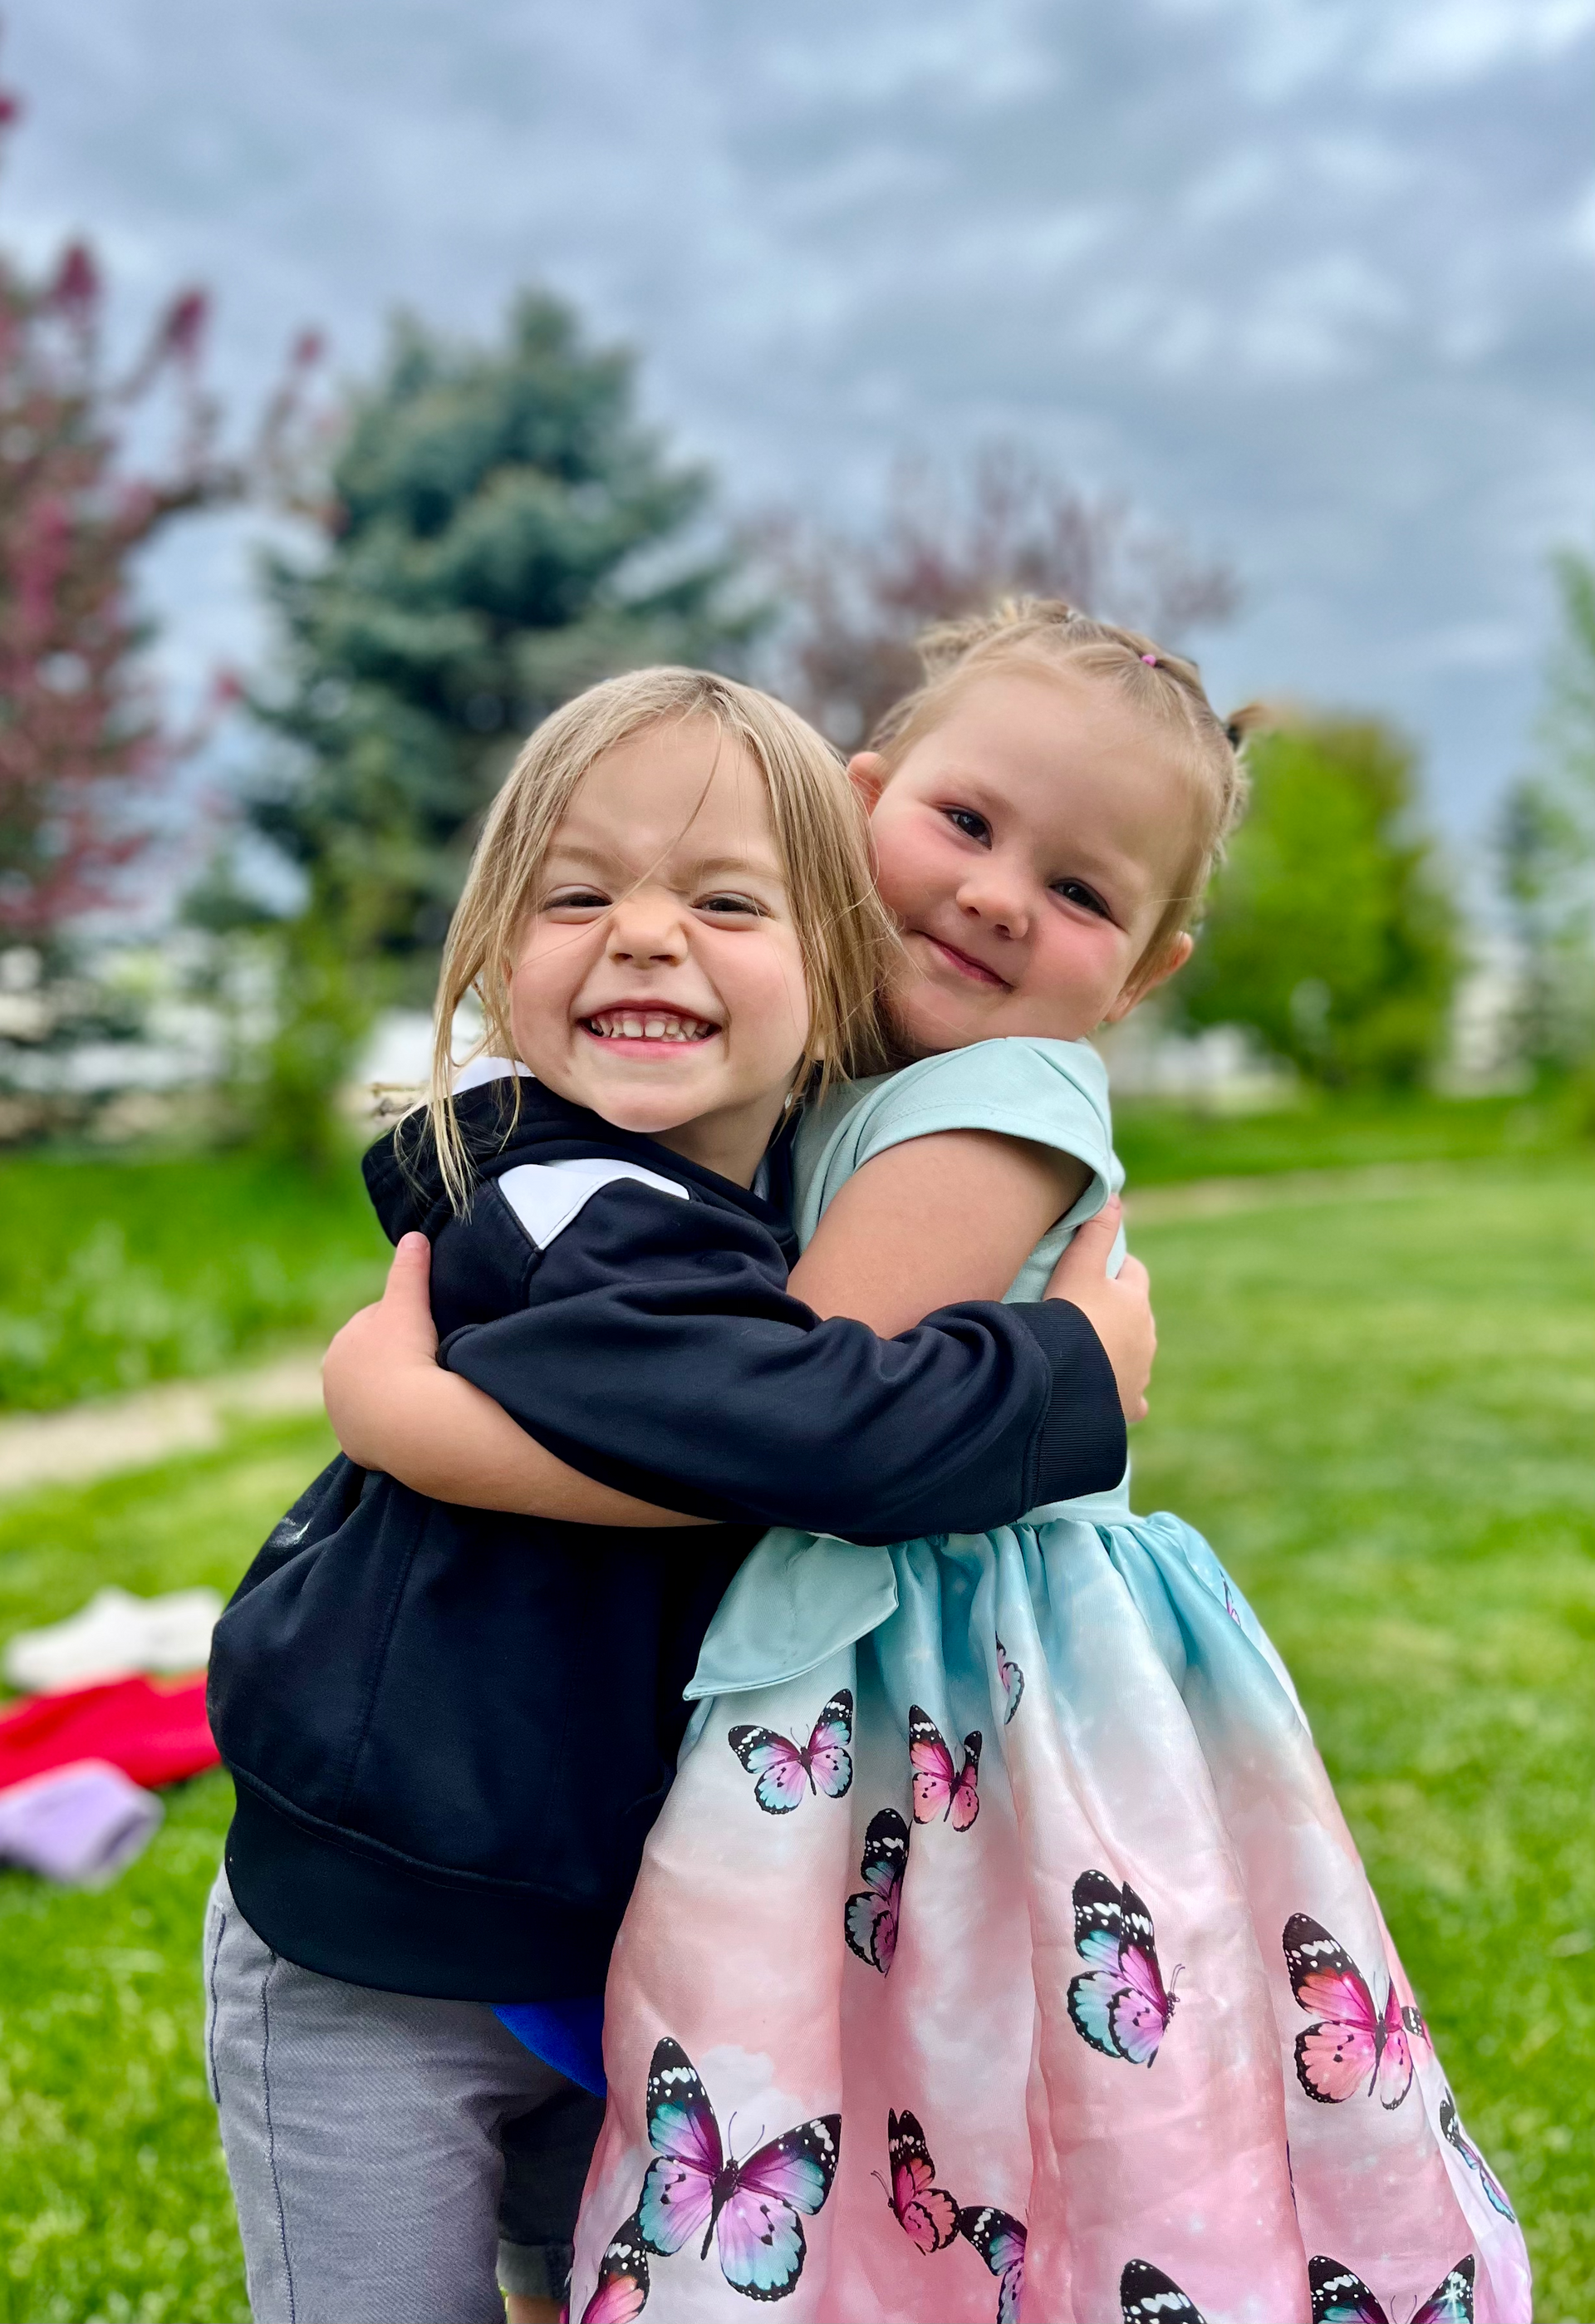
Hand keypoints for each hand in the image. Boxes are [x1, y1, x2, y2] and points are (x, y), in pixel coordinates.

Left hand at [322, 1233, 440, 1465]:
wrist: (408, 1425)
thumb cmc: (405, 1357)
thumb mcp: (409, 1305)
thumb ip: (409, 1270)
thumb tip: (415, 1235)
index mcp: (339, 1345)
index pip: (377, 1324)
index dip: (406, 1323)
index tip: (430, 1330)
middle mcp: (333, 1382)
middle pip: (373, 1361)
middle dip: (396, 1358)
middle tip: (432, 1360)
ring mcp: (344, 1418)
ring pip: (375, 1396)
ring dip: (396, 1392)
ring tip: (427, 1391)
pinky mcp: (358, 1448)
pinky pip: (380, 1430)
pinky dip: (395, 1424)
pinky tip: (416, 1420)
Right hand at [1044, 1198, 1154, 1422]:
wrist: (1063, 1373)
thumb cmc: (1069, 1314)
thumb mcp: (1079, 1265)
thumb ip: (1095, 1230)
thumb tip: (1114, 1195)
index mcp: (1137, 1302)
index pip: (1134, 1273)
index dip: (1116, 1267)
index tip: (1096, 1267)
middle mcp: (1146, 1337)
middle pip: (1137, 1316)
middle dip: (1119, 1311)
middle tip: (1085, 1309)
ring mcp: (1140, 1372)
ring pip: (1137, 1355)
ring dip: (1121, 1351)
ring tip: (1089, 1351)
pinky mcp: (1129, 1403)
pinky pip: (1133, 1399)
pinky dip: (1124, 1394)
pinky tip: (1112, 1394)